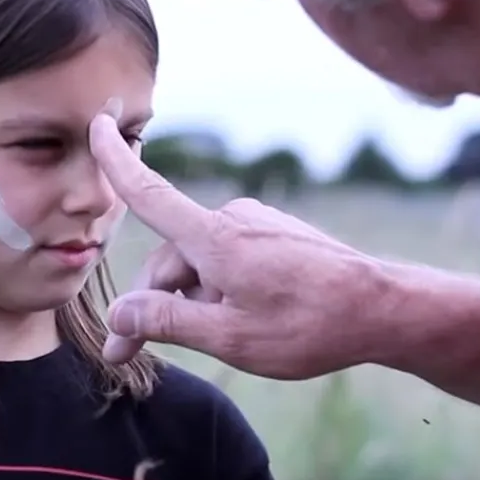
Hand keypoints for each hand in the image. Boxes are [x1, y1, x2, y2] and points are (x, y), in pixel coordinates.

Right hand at [88, 113, 398, 380]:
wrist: (382, 308)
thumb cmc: (309, 326)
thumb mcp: (230, 337)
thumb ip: (168, 322)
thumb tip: (119, 312)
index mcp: (215, 239)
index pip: (150, 194)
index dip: (116, 161)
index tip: (97, 124)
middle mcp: (232, 220)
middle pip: (170, 259)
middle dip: (149, 305)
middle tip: (128, 354)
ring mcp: (256, 225)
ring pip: (199, 265)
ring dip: (188, 302)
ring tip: (209, 343)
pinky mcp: (273, 236)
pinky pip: (227, 260)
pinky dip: (217, 290)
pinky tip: (237, 322)